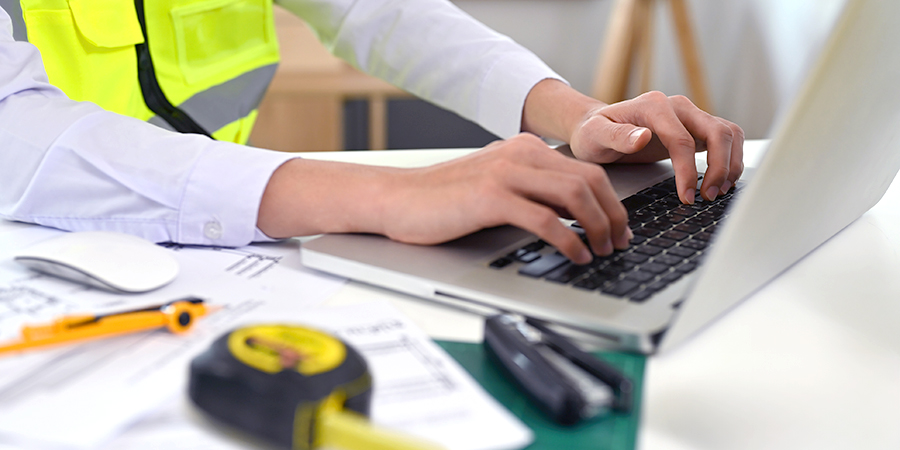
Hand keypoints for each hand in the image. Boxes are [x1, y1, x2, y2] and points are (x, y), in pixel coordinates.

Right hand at [257, 134, 630, 263]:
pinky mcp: (491, 198)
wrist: (396, 199)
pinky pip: (546, 219)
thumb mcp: (492, 184)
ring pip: (575, 195)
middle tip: (619, 243)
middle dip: (613, 215)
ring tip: (601, 251)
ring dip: (597, 228)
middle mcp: (520, 154)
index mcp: (524, 149)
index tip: (619, 227)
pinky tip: (575, 256)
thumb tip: (568, 215)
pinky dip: (569, 240)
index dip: (611, 201)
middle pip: (589, 180)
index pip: (585, 169)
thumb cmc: (441, 200)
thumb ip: (527, 189)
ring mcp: (505, 173)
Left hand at [521, 80, 743, 203]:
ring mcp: (689, 115)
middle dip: (720, 167)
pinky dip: (730, 159)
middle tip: (708, 197)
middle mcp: (677, 106)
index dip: (689, 171)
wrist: (596, 126)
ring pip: (729, 133)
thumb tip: (643, 138)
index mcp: (654, 106)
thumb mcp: (595, 136)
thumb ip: (617, 137)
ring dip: (731, 163)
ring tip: (718, 191)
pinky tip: (721, 181)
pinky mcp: (695, 128)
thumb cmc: (594, 132)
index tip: (687, 197)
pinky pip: (725, 138)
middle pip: (718, 132)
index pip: (682, 140)